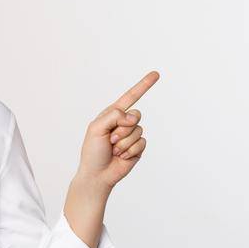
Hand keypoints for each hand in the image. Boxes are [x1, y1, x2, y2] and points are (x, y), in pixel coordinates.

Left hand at [78, 70, 159, 188]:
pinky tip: (122, 156)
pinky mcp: (138, 147)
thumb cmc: (92, 151)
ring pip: (138, 131)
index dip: (143, 85)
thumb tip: (133, 116)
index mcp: (112, 114)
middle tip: (110, 139)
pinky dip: (130, 151)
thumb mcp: (96, 128)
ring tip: (113, 150)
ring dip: (124, 143)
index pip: (130, 97)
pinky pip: (142, 143)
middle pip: (136, 115)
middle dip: (122, 128)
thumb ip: (114, 116)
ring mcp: (132, 135)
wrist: (98, 174)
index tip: (156, 74)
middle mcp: (123, 122)